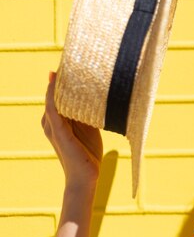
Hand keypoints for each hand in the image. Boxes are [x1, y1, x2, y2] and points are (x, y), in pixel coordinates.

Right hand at [41, 71, 102, 189]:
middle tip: (67, 58)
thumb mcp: (89, 130)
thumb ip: (88, 115)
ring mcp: (54, 128)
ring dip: (56, 83)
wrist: (86, 178)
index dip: (63, 81)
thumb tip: (97, 97)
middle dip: (60, 79)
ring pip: (52, 100)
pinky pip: (54, 111)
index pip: (59, 97)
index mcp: (59, 122)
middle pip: (54, 96)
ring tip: (62, 65)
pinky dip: (53, 97)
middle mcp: (52, 123)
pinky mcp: (59, 133)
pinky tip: (54, 84)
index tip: (70, 63)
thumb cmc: (88, 155)